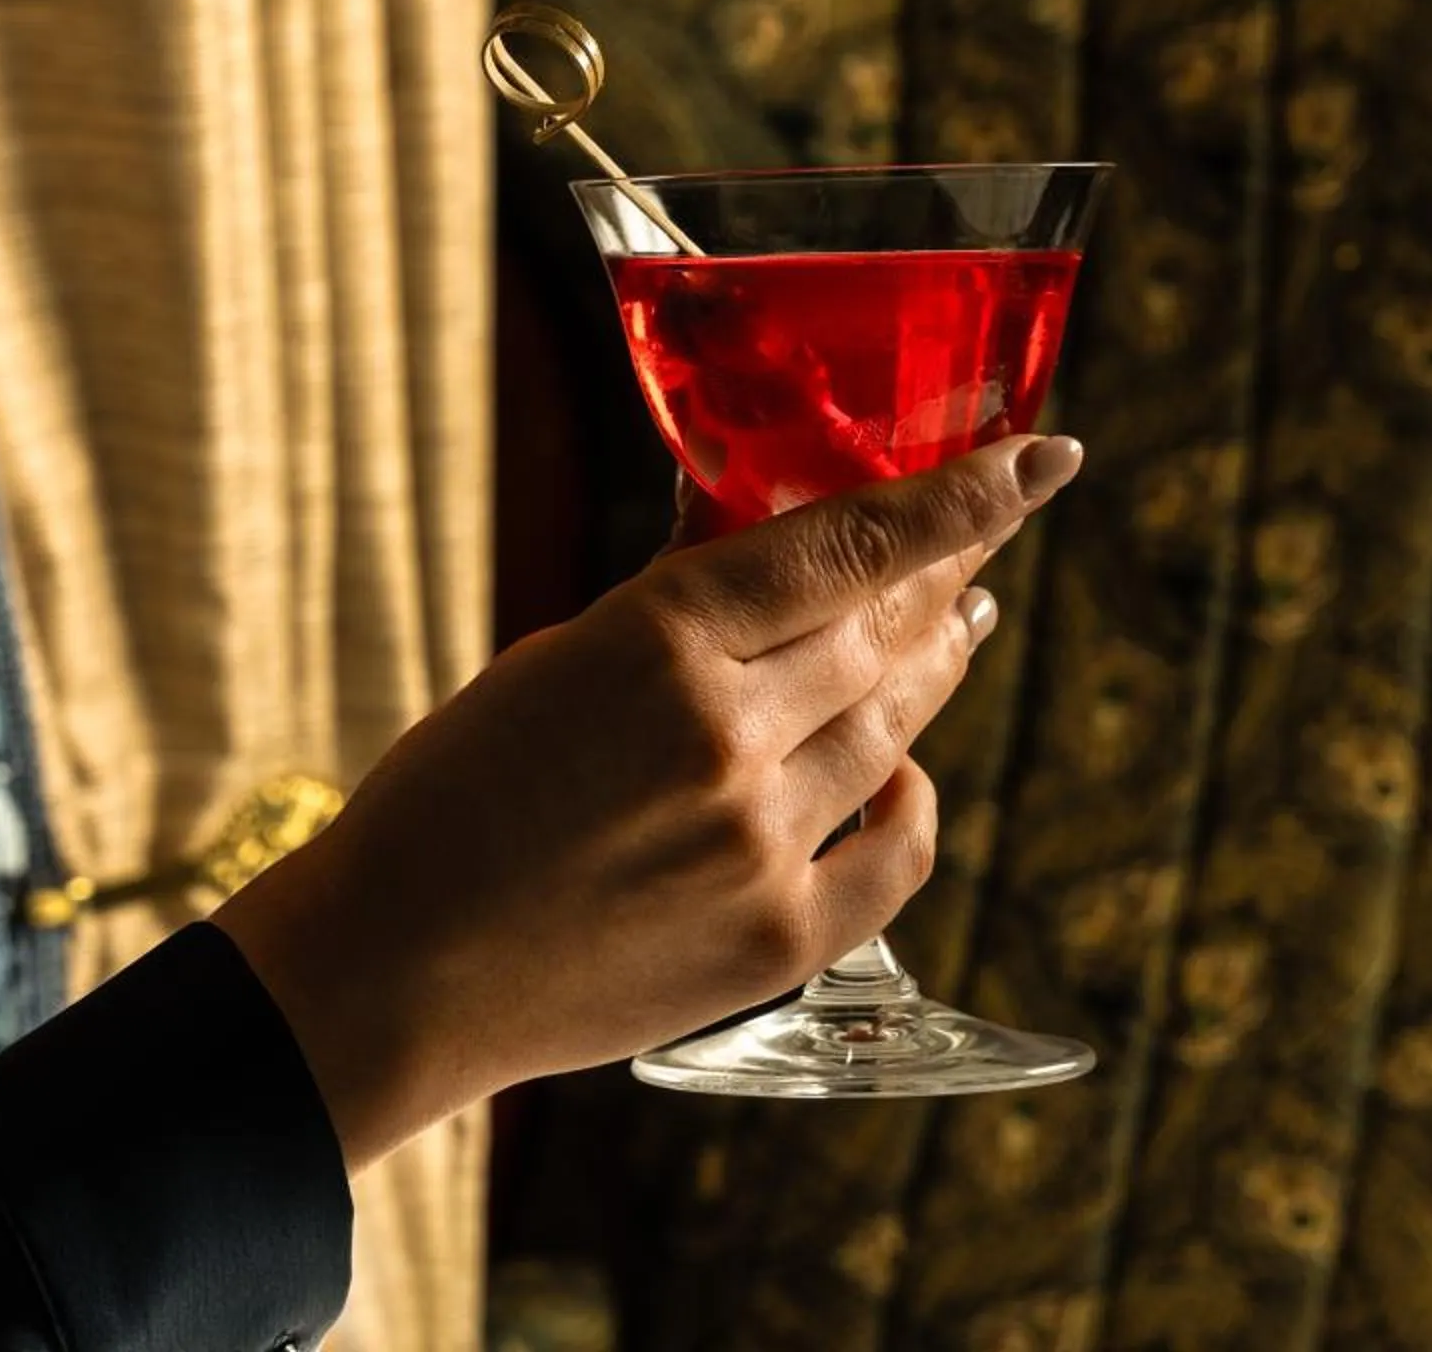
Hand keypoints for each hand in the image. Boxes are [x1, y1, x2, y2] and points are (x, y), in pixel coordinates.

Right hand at [211, 433, 1083, 1172]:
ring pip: (894, 730)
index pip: (847, 544)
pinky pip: (893, 854)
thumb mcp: (545, 665)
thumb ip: (668, 614)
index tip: (1039, 460)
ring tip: (958, 628)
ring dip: (934, 670)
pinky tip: (909, 770)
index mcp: (654, 641)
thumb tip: (763, 551)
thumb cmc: (447, 803)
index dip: (959, 498)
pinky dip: (910, 800)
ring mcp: (759, 842)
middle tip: (983, 543)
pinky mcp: (776, 940)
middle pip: (882, 632)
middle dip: (946, 576)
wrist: (392, 972)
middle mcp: (726, 734)